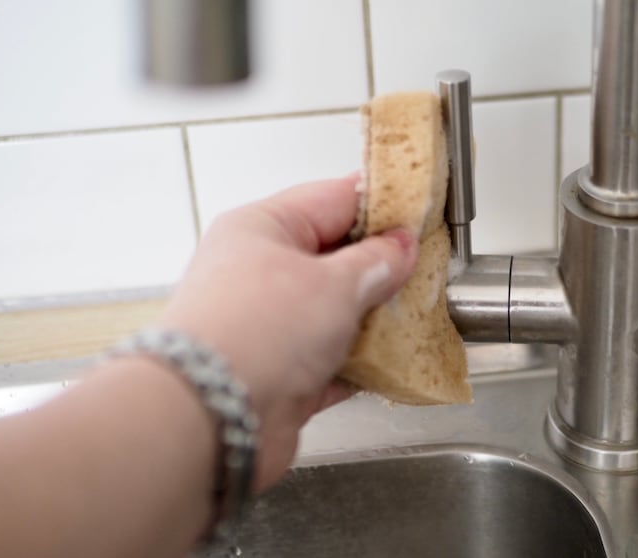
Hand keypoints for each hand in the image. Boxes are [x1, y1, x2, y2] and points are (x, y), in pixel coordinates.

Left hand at [158, 174, 416, 490]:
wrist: (211, 420)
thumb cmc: (252, 334)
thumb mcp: (335, 283)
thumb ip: (377, 262)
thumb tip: (400, 248)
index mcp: (262, 228)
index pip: (333, 199)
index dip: (382, 206)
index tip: (420, 214)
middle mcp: (259, 273)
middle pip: (335, 258)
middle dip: (382, 266)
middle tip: (426, 267)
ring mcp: (268, 326)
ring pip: (335, 312)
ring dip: (374, 318)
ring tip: (416, 313)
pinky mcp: (279, 374)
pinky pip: (332, 360)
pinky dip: (361, 363)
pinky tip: (392, 363)